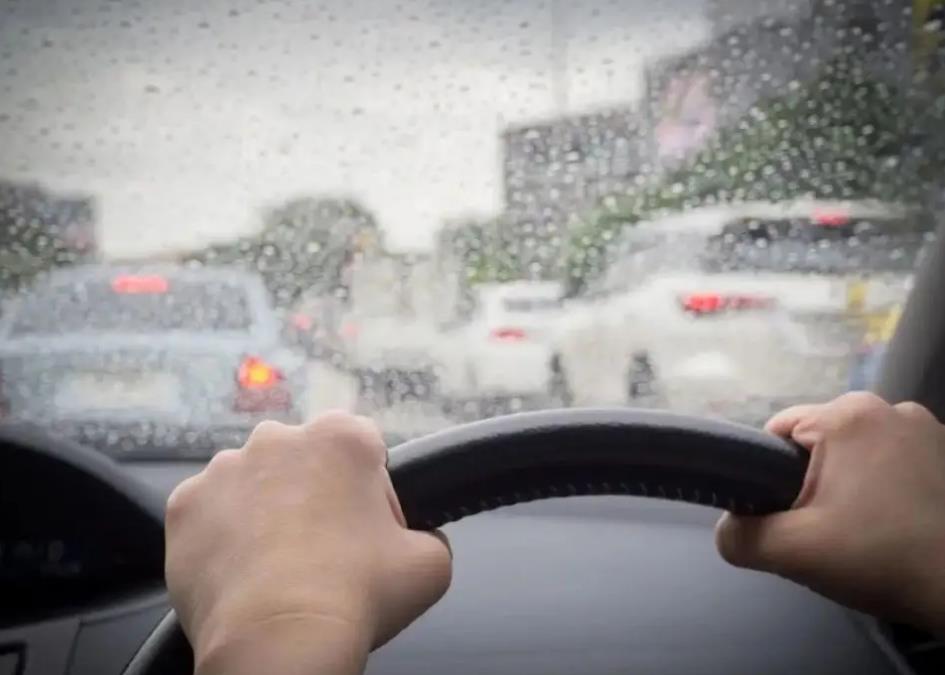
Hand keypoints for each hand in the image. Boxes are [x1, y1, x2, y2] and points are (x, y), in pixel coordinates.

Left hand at [165, 413, 451, 674]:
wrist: (277, 640)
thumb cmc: (354, 597)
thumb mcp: (430, 565)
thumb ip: (430, 535)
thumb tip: (423, 541)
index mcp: (343, 437)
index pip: (365, 450)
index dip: (372, 493)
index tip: (367, 531)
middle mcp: (280, 439)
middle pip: (306, 462)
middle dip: (315, 496)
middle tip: (324, 550)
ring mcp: (225, 468)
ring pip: (254, 483)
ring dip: (266, 511)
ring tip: (279, 566)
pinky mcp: (186, 503)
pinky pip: (210, 513)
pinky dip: (223, 535)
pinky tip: (244, 570)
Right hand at [715, 392, 944, 633]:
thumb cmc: (883, 559)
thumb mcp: (794, 553)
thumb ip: (740, 536)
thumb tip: (727, 529)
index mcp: (847, 415)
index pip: (777, 433)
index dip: (771, 478)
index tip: (789, 516)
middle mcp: (889, 407)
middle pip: (819, 442)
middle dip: (813, 482)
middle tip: (827, 530)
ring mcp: (926, 427)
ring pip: (856, 452)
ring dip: (851, 484)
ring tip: (864, 530)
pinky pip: (892, 460)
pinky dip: (886, 486)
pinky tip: (895, 523)